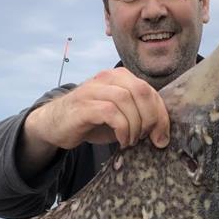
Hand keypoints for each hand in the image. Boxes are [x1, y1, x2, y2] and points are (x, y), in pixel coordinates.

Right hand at [28, 68, 169, 150]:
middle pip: (142, 92)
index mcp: (121, 77)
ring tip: (132, 141)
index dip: (161, 115)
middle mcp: (108, 78)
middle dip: (151, 119)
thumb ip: (140, 117)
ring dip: (135, 126)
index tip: (162, 137)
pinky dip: (122, 129)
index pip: (150, 91)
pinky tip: (122, 141)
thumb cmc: (92, 120)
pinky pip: (111, 113)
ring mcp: (95, 90)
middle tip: (148, 138)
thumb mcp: (120, 116)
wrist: (56, 123)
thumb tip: (162, 134)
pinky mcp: (84, 106)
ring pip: (127, 101)